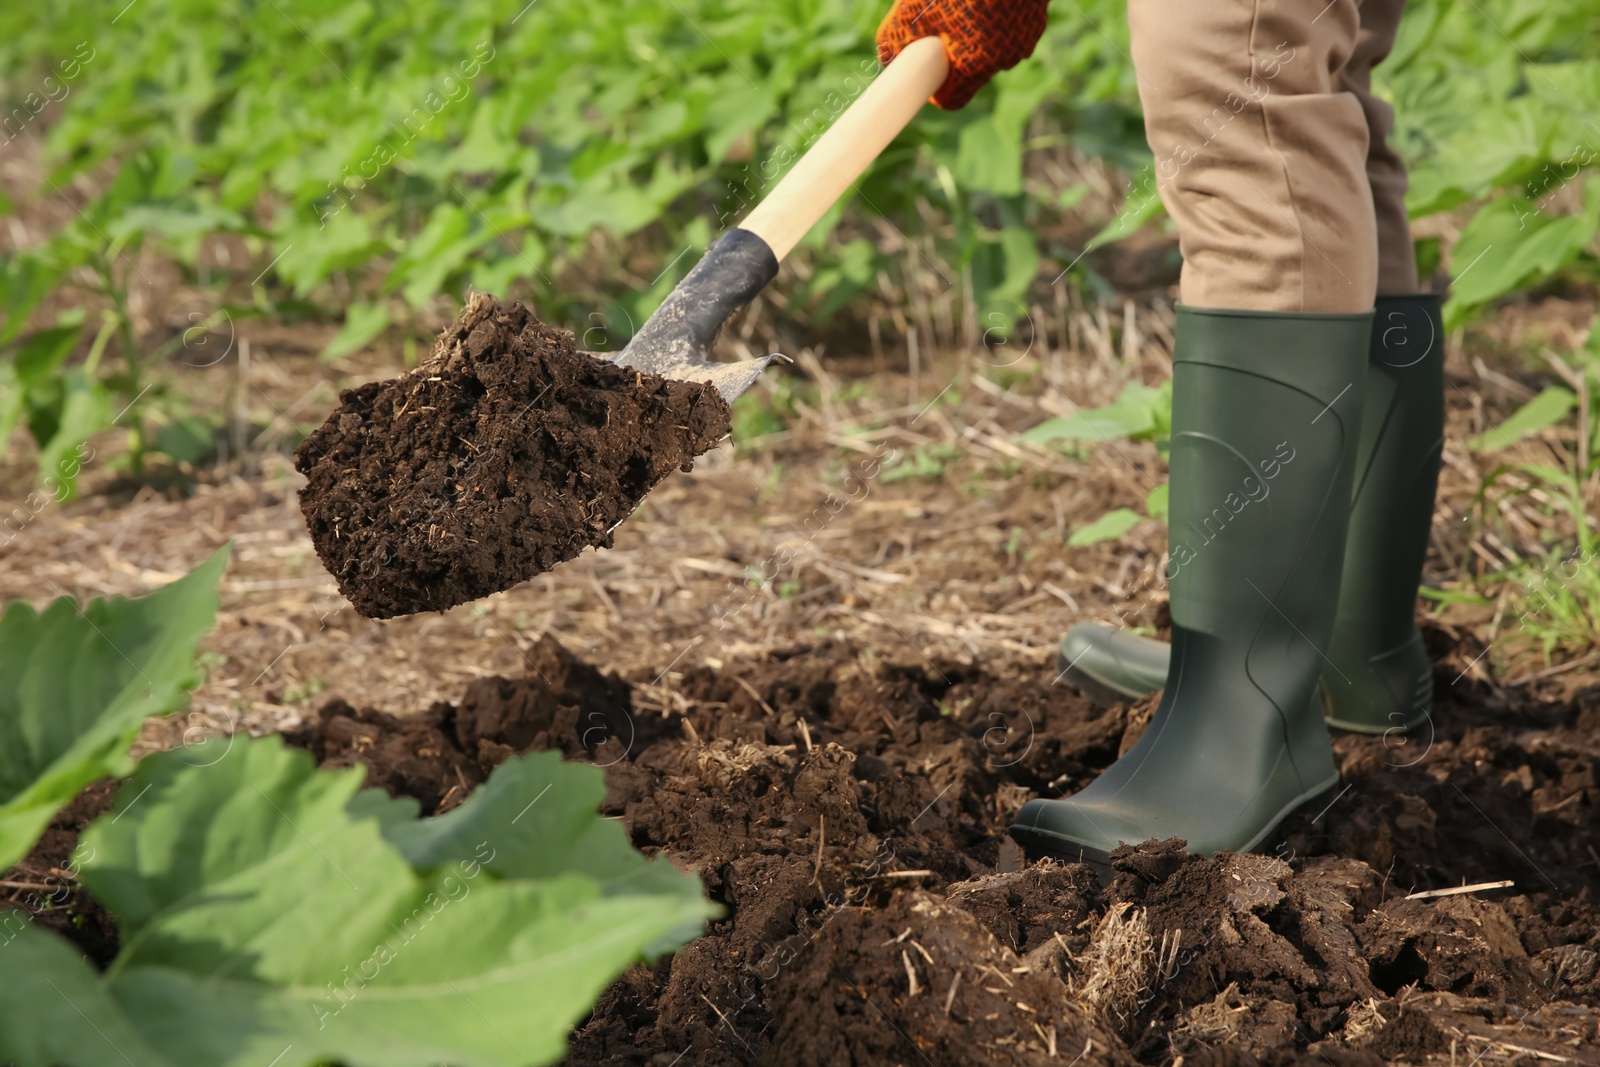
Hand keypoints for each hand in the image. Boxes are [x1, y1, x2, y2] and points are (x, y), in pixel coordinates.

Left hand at [876, 0, 1048, 109]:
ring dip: (977, 34)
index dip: (936, 90)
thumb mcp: (914, 8)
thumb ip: (894, 40)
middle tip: (940, 26)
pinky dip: (997, 17)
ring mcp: (1026, 37)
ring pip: (993, 49)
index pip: (953, 100)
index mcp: (975, 65)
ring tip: (965, 4)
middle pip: (973, 72)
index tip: (926, 74)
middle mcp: (1005, 59)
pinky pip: (1011, 27)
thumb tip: (884, 61)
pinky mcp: (1037, 16)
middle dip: (955, 55)